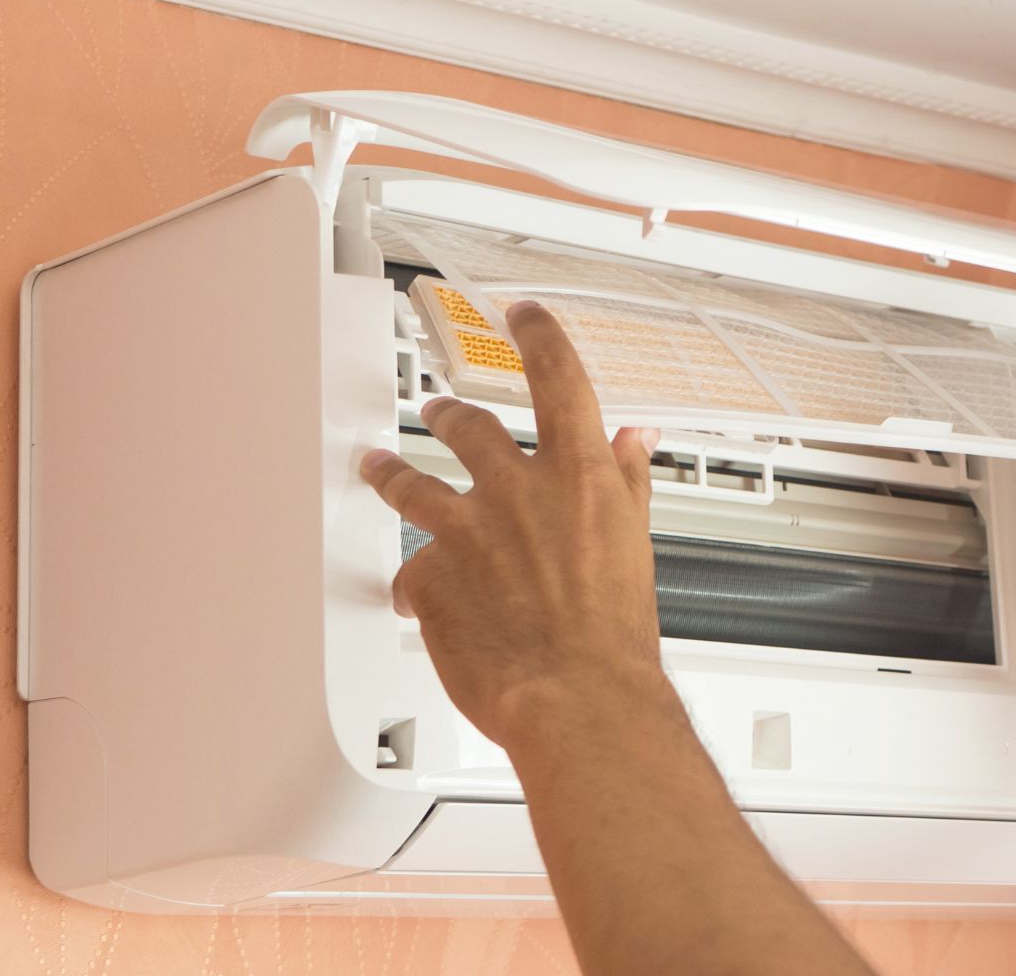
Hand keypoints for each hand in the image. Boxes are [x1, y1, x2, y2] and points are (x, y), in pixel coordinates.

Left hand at [359, 300, 665, 753]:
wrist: (578, 699)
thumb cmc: (615, 639)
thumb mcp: (637, 546)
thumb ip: (628, 484)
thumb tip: (636, 443)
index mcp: (579, 476)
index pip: (558, 378)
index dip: (538, 337)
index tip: (524, 317)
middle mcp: (517, 490)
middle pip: (468, 425)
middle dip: (448, 414)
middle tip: (440, 411)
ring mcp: (465, 530)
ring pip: (412, 482)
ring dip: (392, 472)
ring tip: (378, 467)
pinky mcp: (428, 576)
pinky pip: (410, 569)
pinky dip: (417, 583)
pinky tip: (419, 597)